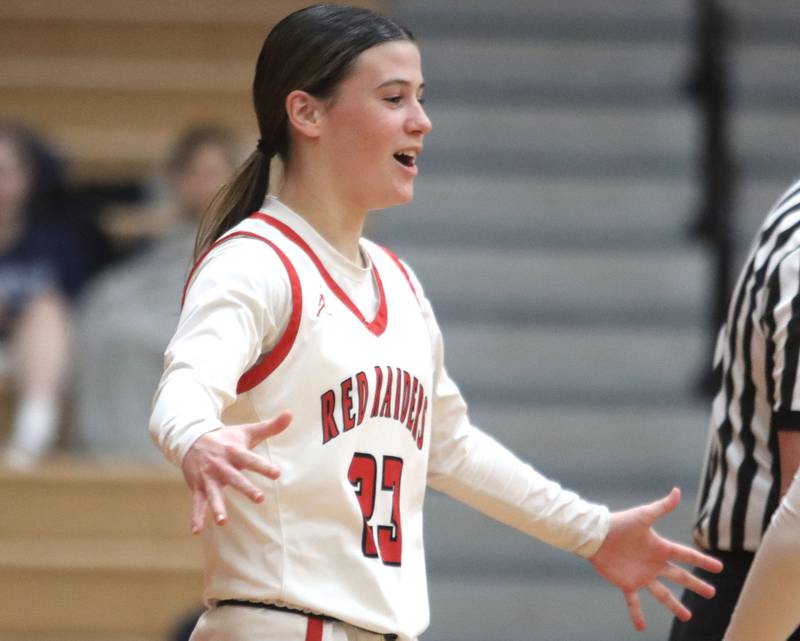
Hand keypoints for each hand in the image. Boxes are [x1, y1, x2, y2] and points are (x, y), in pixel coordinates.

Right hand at [181, 410, 291, 533]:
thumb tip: (291, 413)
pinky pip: (197, 503)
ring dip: (217, 507)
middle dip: (246, 489)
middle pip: (235, 478)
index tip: (277, 473)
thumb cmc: (226, 438)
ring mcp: (208, 478)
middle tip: (260, 498)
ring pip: (213, 494)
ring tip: (222, 522)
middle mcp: (221, 465)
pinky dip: (196, 517)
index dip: (263, 466)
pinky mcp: (198, 487)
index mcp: (234, 451)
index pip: (251, 459)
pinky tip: (197, 531)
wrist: (191, 439)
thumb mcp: (247, 432)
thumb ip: (270, 426)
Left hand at [589, 487, 722, 630]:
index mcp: (660, 547)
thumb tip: (677, 490)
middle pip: (680, 577)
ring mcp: (641, 575)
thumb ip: (661, 507)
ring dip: (674, 605)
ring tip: (688, 616)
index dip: (702, 561)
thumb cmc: (620, 523)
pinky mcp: (627, 583)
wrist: (596, 535)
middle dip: (696, 584)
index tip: (719, 567)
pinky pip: (634, 602)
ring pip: (662, 594)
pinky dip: (637, 614)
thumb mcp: (643, 516)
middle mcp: (653, 563)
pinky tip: (640, 628)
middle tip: (712, 593)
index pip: (686, 555)